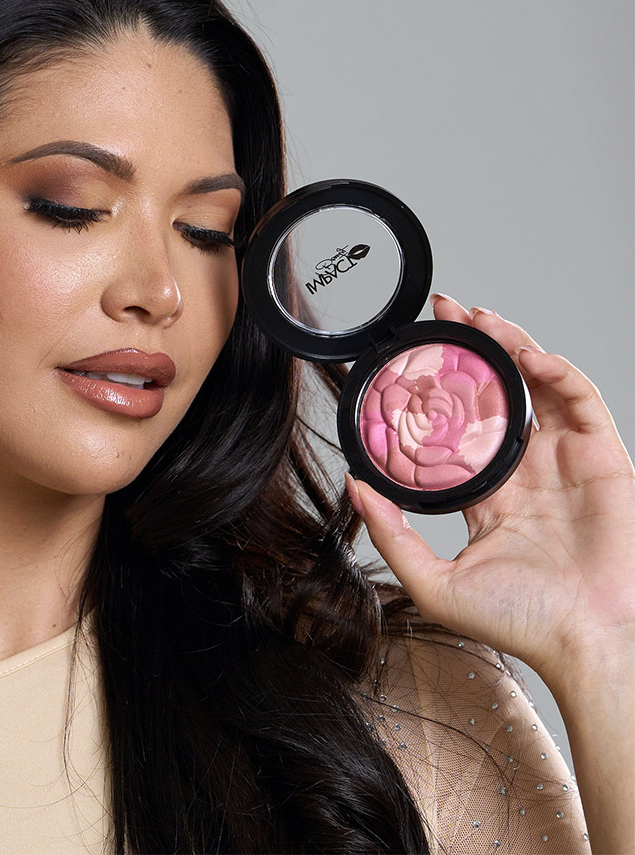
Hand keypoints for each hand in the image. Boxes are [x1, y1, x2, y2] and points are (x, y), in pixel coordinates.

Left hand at [346, 293, 634, 689]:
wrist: (587, 643)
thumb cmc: (521, 623)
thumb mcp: (434, 583)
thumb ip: (391, 534)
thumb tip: (353, 485)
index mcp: (487, 494)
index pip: (458, 427)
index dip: (438, 390)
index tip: (408, 360)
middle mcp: (524, 471)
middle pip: (498, 393)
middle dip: (473, 349)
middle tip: (443, 314)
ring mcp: (564, 461)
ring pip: (537, 385)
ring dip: (510, 346)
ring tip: (479, 318)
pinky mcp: (602, 458)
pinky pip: (582, 401)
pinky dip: (558, 371)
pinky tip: (529, 355)